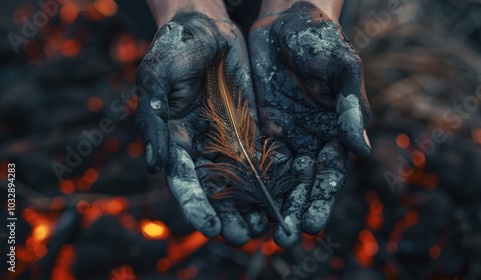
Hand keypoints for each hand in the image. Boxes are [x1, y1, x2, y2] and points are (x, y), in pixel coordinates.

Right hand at [135, 11, 258, 244]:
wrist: (205, 25)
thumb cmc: (173, 47)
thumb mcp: (156, 78)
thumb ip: (154, 121)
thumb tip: (155, 167)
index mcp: (174, 140)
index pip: (184, 182)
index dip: (196, 207)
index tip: (211, 229)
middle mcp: (200, 146)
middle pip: (214, 190)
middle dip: (228, 215)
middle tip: (243, 237)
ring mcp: (226, 138)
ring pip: (240, 180)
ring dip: (251, 204)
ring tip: (265, 226)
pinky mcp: (249, 127)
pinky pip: (260, 155)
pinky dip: (270, 177)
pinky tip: (282, 194)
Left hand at [249, 2, 371, 246]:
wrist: (285, 19)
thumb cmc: (320, 39)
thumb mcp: (341, 67)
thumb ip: (349, 106)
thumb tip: (360, 149)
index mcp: (334, 131)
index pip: (329, 173)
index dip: (321, 199)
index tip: (312, 224)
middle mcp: (307, 139)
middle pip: (301, 183)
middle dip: (293, 211)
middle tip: (283, 239)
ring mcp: (281, 135)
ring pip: (274, 176)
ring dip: (268, 204)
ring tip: (257, 230)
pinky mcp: (256, 125)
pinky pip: (249, 156)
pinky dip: (245, 179)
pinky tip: (235, 199)